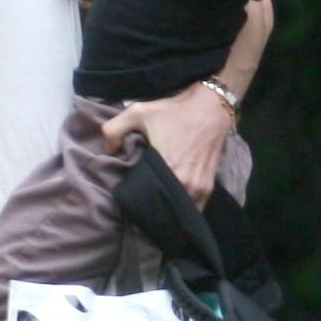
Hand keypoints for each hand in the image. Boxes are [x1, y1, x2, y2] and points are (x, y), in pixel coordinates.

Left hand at [102, 82, 232, 206]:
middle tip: (139, 208)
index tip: (128, 203)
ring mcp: (199, 189)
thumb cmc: (175, 110)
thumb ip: (113, 130)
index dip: (135, 206)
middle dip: (150, 213)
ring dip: (167, 213)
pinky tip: (171, 203)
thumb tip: (108, 151)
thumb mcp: (138, 112)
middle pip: (162, 211)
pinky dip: (181, 209)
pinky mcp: (208, 188)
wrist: (212, 106)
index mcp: (167, 171)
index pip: (146, 202)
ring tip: (155, 207)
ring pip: (178, 213)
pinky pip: (193, 209)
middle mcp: (185, 185)